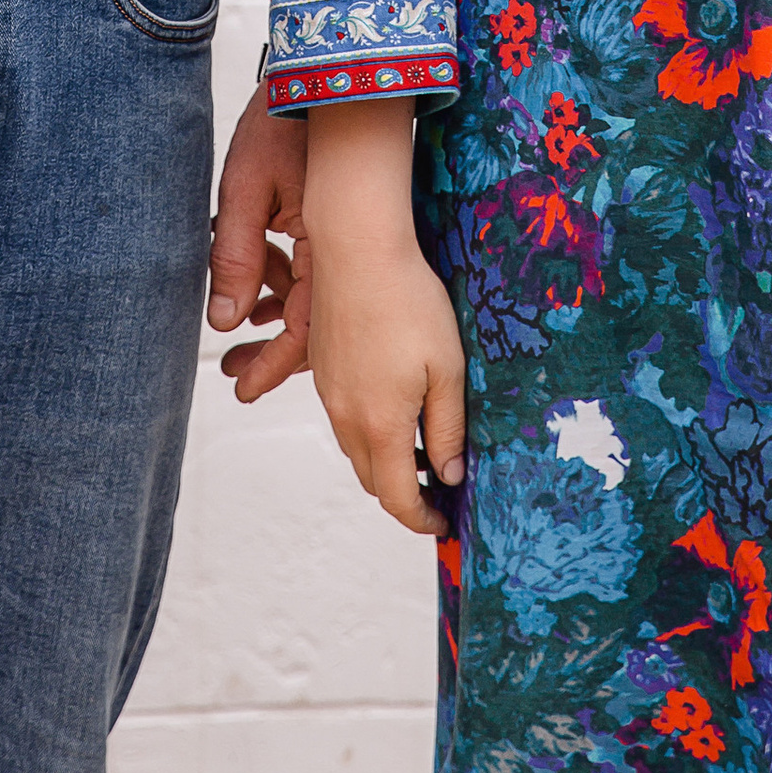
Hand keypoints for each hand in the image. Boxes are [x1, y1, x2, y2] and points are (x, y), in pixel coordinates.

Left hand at [209, 84, 310, 401]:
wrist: (316, 72)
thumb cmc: (281, 120)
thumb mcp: (246, 188)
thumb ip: (235, 257)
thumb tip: (224, 323)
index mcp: (328, 244)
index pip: (306, 327)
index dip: (274, 364)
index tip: (245, 391)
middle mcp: (342, 247)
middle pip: (314, 320)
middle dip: (272, 348)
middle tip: (233, 370)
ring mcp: (341, 234)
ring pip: (312, 296)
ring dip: (275, 313)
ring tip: (236, 333)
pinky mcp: (334, 221)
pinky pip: (315, 268)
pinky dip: (286, 280)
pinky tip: (259, 286)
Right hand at [310, 224, 466, 535]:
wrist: (356, 249)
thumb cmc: (409, 303)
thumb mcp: (447, 368)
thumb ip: (447, 428)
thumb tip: (449, 473)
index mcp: (380, 425)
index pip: (397, 498)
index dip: (421, 520)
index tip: (443, 523)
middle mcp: (347, 417)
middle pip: (372, 479)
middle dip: (404, 494)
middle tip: (439, 488)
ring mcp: (329, 393)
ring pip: (355, 449)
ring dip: (385, 461)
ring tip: (423, 447)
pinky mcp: (322, 368)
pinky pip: (343, 418)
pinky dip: (368, 431)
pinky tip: (395, 405)